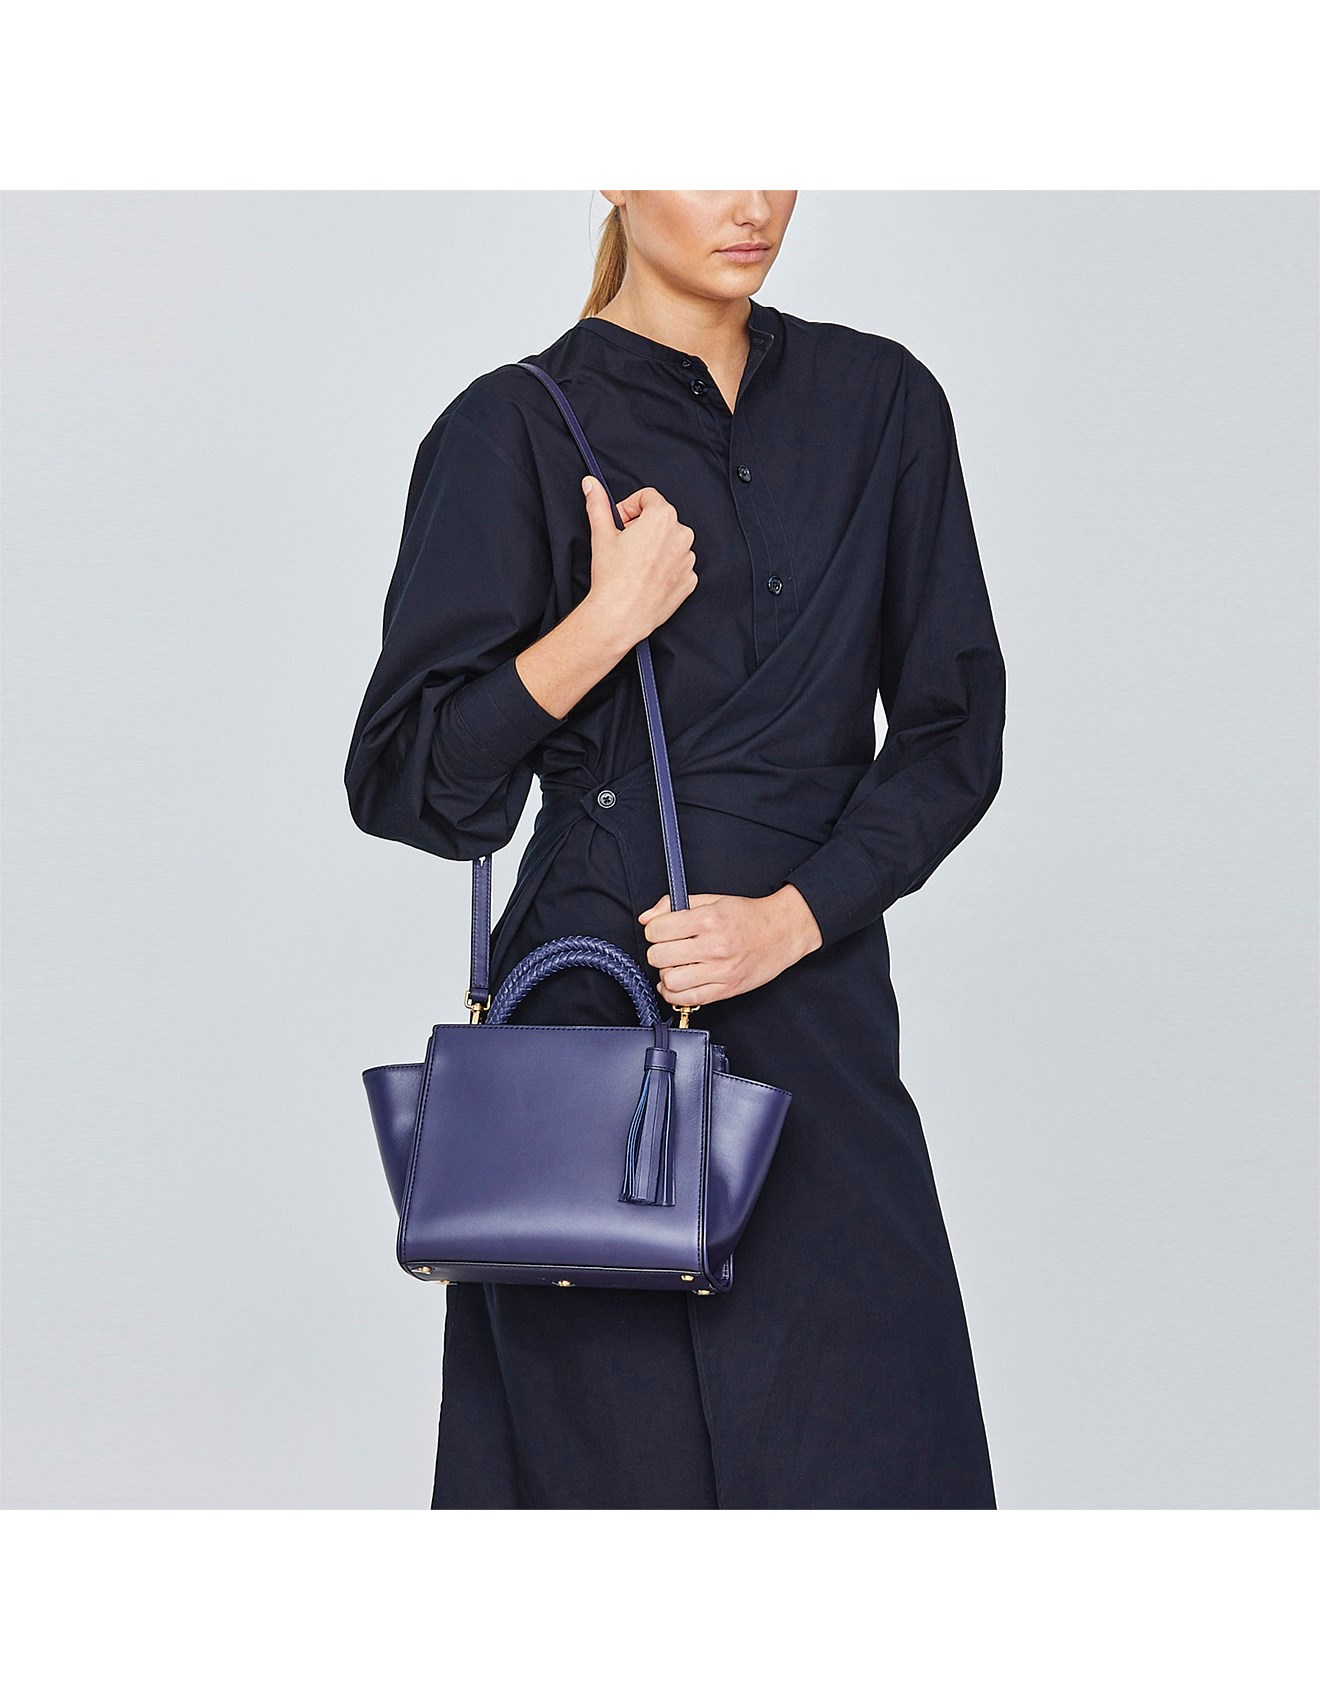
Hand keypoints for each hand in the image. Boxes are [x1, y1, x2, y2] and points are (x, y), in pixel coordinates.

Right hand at [581, 477, 697, 647]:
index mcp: (662, 517)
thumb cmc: (612, 577)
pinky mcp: (690, 580)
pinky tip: (646, 578)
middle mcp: (682, 535)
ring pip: (670, 542)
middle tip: (624, 545)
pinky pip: (678, 565)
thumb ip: (598, 504)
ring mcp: (688, 559)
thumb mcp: (601, 534)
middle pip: (661, 519)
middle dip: (642, 527)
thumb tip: (591, 484)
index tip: (619, 523)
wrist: (621, 616)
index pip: (648, 497)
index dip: (629, 507)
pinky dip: (664, 568)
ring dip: (655, 547)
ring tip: (634, 565)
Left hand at [636, 885, 822, 1009]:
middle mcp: (714, 946)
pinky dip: (674, 993)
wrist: (783, 932)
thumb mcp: (713, 900)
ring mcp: (721, 971)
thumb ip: (675, 905)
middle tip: (668, 947)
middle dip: (658, 951)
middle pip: (659, 956)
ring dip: (667, 973)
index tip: (662, 931)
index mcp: (709, 920)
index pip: (657, 930)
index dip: (654, 930)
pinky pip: (687, 999)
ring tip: (676, 965)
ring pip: (670, 980)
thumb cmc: (749, 916)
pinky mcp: (726, 989)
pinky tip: (678, 982)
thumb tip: (646, 918)